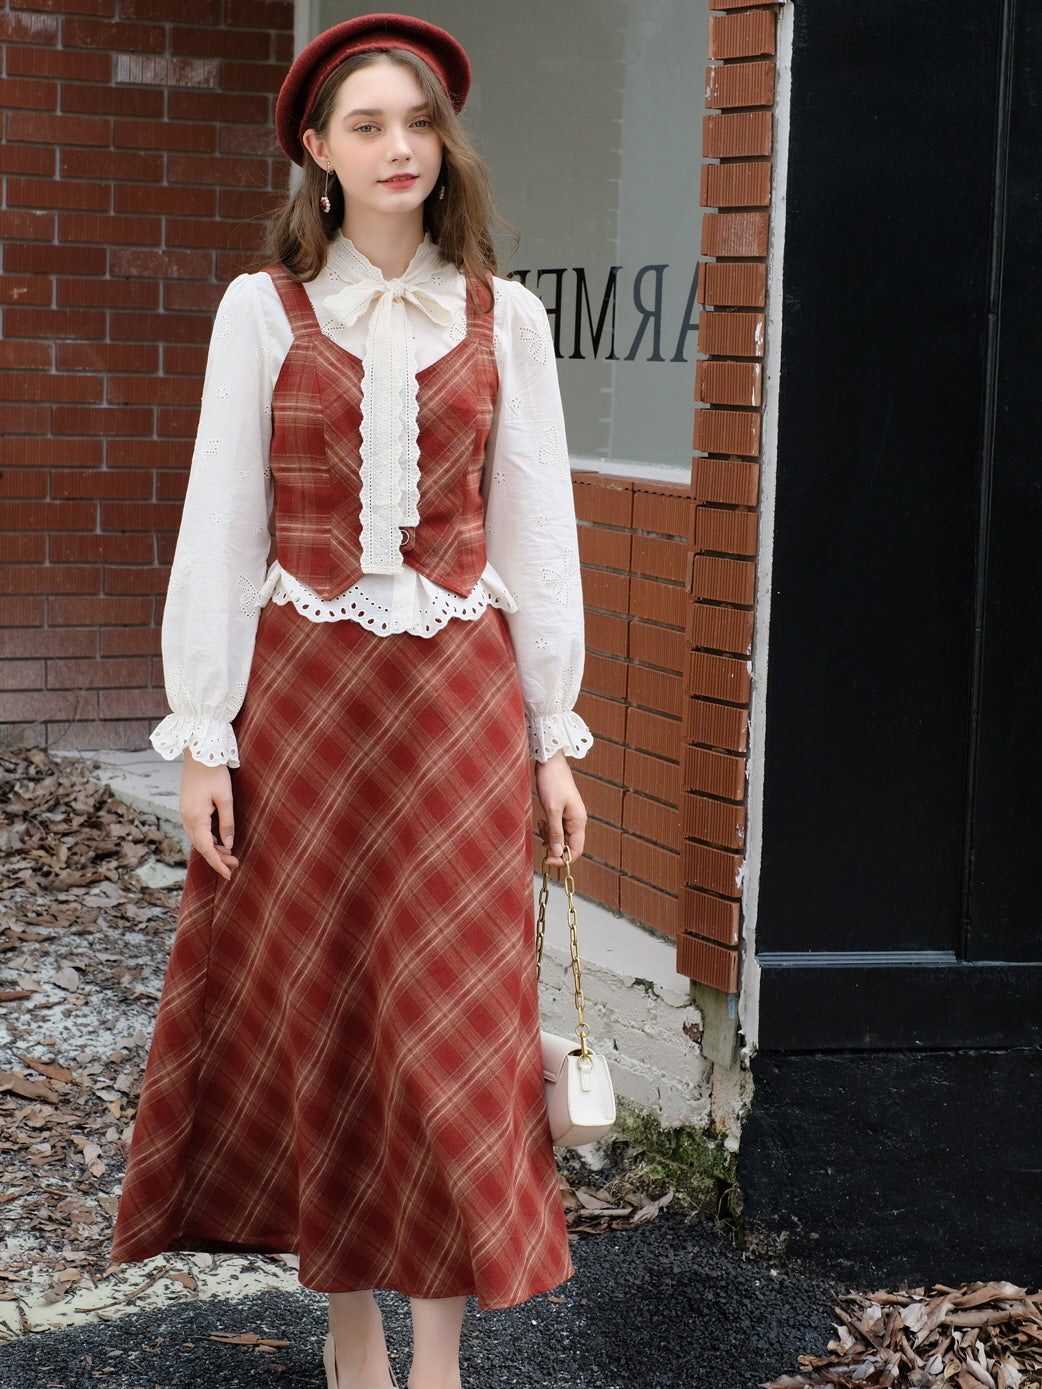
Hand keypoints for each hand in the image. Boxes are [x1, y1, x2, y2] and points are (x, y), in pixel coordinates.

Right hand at [180, 751, 238, 879]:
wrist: (198, 753)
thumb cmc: (214, 773)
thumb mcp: (226, 798)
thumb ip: (227, 823)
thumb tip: (228, 845)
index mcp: (196, 818)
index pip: (207, 848)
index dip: (218, 863)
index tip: (229, 875)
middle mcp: (186, 818)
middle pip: (201, 846)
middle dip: (217, 858)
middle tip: (235, 864)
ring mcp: (184, 813)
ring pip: (197, 839)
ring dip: (212, 848)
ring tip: (230, 854)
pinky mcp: (186, 808)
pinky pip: (195, 830)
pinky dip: (207, 839)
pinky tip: (218, 840)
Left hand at [535, 750, 586, 865]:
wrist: (550, 762)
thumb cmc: (553, 782)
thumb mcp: (552, 809)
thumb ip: (555, 832)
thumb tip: (558, 853)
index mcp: (579, 821)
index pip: (576, 850)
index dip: (563, 859)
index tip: (548, 860)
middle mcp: (577, 820)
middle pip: (568, 844)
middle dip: (554, 844)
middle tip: (541, 837)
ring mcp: (569, 816)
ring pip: (561, 836)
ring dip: (550, 835)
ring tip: (541, 824)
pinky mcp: (562, 811)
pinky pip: (557, 827)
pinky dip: (548, 827)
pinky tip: (541, 820)